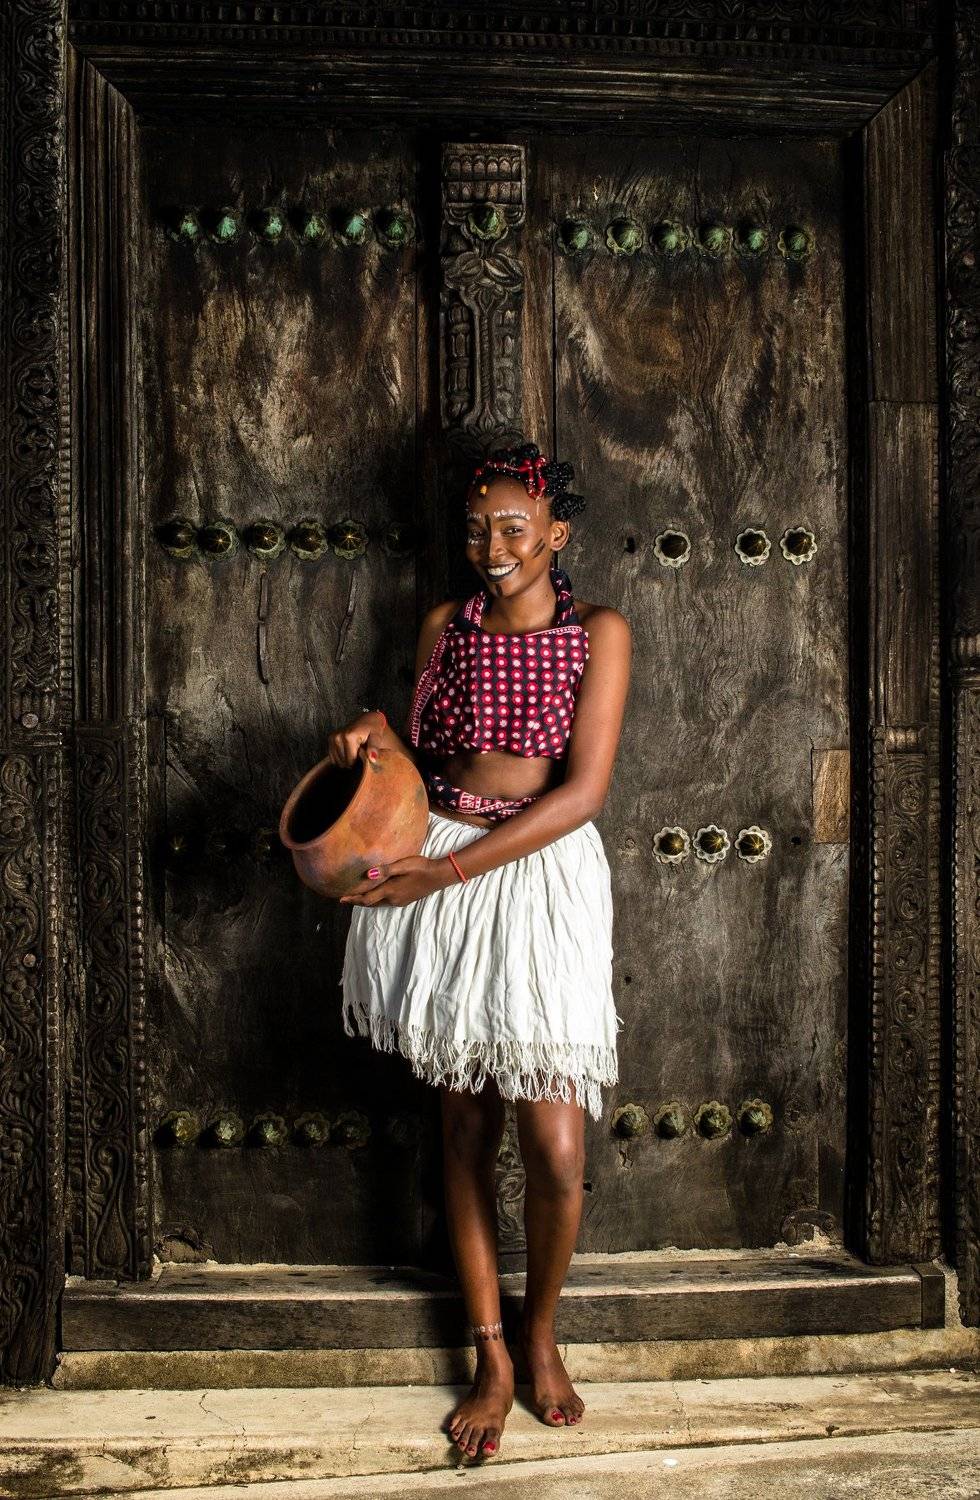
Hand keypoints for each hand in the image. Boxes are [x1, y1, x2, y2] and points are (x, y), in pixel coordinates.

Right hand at [325, 712, 380, 768]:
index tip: (365, 755)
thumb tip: (372, 758)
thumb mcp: (377, 737)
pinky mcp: (330, 739)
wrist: (368, 720)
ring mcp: (333, 738)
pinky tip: (349, 752)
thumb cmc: (373, 729)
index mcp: (348, 736)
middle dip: (353, 762)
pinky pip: (332, 758)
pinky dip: (341, 758)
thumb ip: (374, 748)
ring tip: (356, 752)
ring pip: (337, 761)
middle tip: (361, 753)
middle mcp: (338, 737)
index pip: (350, 761)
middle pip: (343, 762)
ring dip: (346, 760)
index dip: (359, 762)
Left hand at [339, 855, 455, 906]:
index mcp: (391, 891)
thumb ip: (386, 870)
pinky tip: (376, 894)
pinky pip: (386, 902)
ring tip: (357, 897)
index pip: (367, 899)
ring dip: (367, 901)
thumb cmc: (421, 867)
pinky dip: (376, 900)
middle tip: (345, 899)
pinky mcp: (405, 900)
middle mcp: (393, 899)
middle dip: (357, 901)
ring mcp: (400, 901)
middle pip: (371, 904)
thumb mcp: (403, 865)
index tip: (341, 899)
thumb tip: (368, 874)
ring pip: (378, 904)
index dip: (353, 899)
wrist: (439, 876)